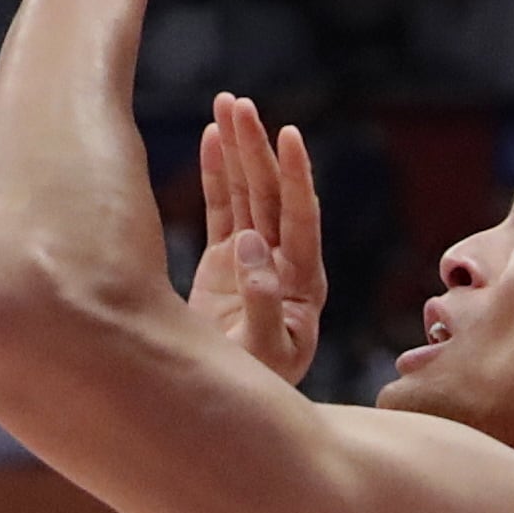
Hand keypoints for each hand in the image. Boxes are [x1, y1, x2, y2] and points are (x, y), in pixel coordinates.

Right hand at [187, 95, 327, 386]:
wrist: (227, 408)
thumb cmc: (253, 388)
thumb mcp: (262, 353)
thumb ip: (260, 300)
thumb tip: (251, 243)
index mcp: (302, 283)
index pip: (301, 217)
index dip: (296, 176)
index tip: (288, 135)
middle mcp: (283, 263)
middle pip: (272, 194)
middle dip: (257, 148)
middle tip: (240, 104)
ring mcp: (254, 259)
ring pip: (248, 195)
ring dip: (239, 150)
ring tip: (227, 104)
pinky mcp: (225, 264)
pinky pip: (223, 209)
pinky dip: (218, 174)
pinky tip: (211, 137)